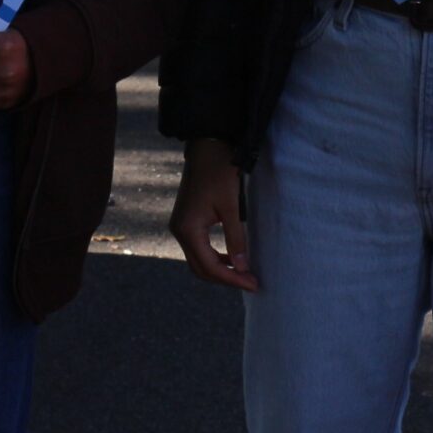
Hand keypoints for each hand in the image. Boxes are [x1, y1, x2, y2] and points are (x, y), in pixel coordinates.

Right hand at [171, 138, 255, 292]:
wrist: (205, 149)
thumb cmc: (219, 174)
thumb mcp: (231, 207)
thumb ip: (236, 239)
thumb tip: (242, 267)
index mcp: (188, 229)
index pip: (209, 266)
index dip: (232, 279)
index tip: (253, 283)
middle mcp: (179, 231)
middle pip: (200, 269)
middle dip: (225, 279)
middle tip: (251, 282)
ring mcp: (180, 226)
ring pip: (198, 261)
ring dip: (219, 270)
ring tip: (243, 274)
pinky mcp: (185, 222)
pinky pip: (198, 248)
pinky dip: (213, 257)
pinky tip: (231, 259)